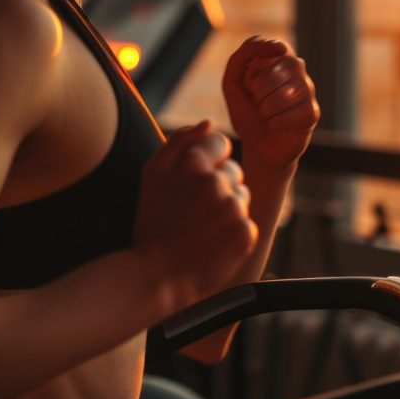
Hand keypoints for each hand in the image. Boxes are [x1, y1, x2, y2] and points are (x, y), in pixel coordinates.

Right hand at [133, 121, 256, 313]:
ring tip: (203, 228)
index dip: (206, 162)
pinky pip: (247, 222)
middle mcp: (216, 181)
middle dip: (218, 186)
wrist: (157, 275)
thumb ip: (179, 141)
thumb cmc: (153, 223)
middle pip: (233, 170)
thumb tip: (208, 123)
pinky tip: (213, 242)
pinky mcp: (245, 232)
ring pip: (241, 196)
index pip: (219, 142)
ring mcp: (233, 208)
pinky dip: (234, 232)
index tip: (193, 184)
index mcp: (193, 162)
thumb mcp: (152, 175)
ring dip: (227, 208)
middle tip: (194, 211)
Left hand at [222, 36, 319, 170]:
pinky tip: (275, 126)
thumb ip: (245, 54)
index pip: (262, 51)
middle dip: (255, 96)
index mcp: (278, 55)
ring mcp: (308, 89)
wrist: (257, 144)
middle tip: (259, 104)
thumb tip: (279, 48)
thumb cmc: (247, 109)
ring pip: (279, 97)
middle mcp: (297, 67)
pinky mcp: (312, 112)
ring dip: (264, 111)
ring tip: (266, 115)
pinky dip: (273, 124)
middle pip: (268, 77)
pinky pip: (288, 115)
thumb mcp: (233, 79)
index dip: (250, 74)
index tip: (250, 85)